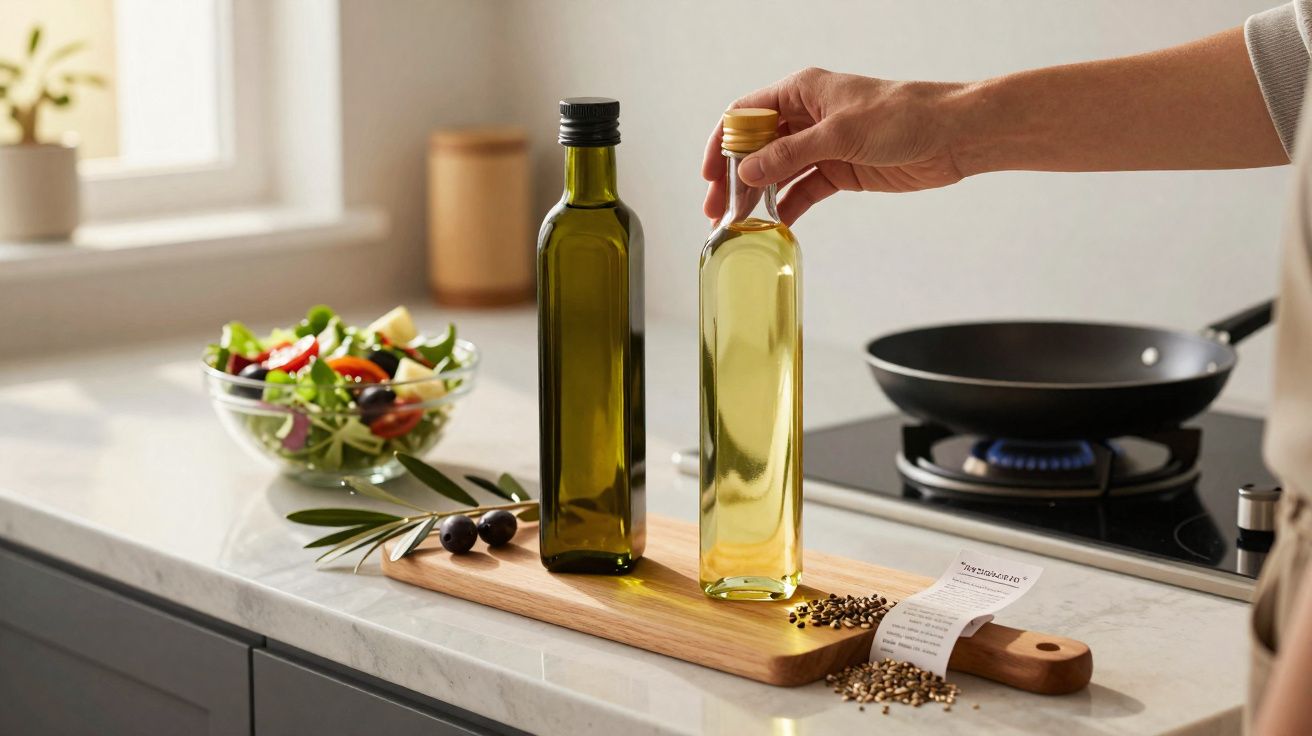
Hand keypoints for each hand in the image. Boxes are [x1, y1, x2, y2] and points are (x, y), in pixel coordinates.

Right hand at [702, 68, 967, 223]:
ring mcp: (823, 145)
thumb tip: (747, 172)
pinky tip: (776, 224)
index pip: (746, 115)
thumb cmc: (903, 116)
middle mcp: (808, 117)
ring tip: (739, 222)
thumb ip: (790, 154)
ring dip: (758, 195)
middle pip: (757, 147)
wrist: (952, 135)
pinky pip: (804, 189)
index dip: (722, 143)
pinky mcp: (841, 170)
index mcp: (802, 92)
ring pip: (778, 171)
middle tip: (717, 209)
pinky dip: (788, 206)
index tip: (709, 173)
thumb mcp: (839, 133)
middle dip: (735, 177)